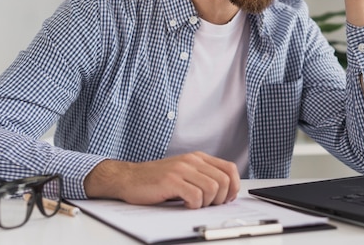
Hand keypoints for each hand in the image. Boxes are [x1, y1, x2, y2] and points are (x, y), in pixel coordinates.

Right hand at [83, 152, 239, 208]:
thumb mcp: (184, 173)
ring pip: (212, 189)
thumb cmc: (157, 179)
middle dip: (221, 199)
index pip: (230, 169)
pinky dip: (193, 205)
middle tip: (208, 205)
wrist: (129, 178)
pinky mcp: (171, 180)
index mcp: (198, 158)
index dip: (234, 187)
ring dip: (206, 203)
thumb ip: (203, 177)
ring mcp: (181, 169)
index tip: (226, 199)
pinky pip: (195, 196)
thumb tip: (228, 193)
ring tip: (193, 204)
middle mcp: (192, 160)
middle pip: (224, 181)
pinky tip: (184, 204)